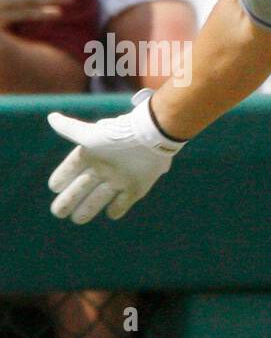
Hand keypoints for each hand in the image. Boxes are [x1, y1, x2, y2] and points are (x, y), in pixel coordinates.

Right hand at [47, 89, 186, 223]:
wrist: (151, 137)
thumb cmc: (118, 135)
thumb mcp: (90, 135)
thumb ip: (70, 129)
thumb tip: (52, 118)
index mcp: (92, 154)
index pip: (72, 168)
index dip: (63, 176)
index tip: (54, 187)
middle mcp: (105, 167)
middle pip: (82, 187)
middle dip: (69, 200)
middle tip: (58, 212)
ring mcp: (121, 178)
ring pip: (100, 197)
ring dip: (88, 209)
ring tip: (77, 219)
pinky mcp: (137, 186)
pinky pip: (125, 201)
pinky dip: (118, 208)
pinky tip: (111, 214)